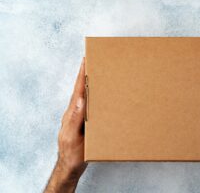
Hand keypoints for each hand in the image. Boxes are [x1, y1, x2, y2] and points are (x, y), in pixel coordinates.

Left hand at [45, 59, 86, 192]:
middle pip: (82, 90)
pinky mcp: (86, 123)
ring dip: (91, 84)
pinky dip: (95, 97)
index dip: (82, 74)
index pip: (78, 90)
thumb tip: (80, 98)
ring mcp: (80, 117)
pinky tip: (101, 96)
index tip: (86, 60)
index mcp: (72, 113)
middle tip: (94, 61)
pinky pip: (91, 107)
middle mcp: (76, 112)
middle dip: (87, 74)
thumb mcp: (72, 136)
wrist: (71, 166)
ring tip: (99, 73)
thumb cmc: (71, 153)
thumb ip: (75, 118)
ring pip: (86, 97)